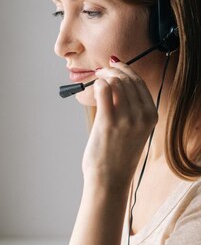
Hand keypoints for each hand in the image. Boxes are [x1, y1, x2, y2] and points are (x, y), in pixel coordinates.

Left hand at [82, 58, 157, 185]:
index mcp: (151, 116)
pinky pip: (104, 90)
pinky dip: (98, 84)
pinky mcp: (108, 121)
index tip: (115, 65)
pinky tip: (94, 89)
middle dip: (113, 70)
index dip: (126, 70)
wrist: (109, 179)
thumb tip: (116, 84)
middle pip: (128, 80)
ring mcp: (126, 118)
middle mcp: (142, 115)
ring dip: (104, 76)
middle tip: (102, 71)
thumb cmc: (117, 156)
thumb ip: (130, 109)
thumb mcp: (134, 130)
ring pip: (116, 82)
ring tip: (97, 79)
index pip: (140, 83)